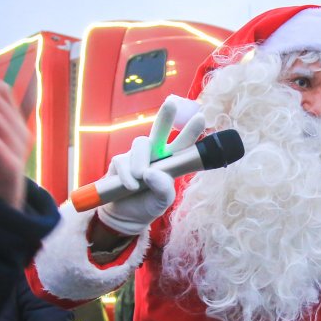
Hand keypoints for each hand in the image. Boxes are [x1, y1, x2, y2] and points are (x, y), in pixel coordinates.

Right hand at [96, 98, 204, 235]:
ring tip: (141, 177)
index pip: (182, 145)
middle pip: (160, 130)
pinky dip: (128, 175)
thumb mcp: (162, 200)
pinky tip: (131, 187)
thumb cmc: (148, 204)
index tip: (201, 118)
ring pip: (141, 144)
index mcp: (171, 161)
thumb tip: (151, 173)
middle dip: (166, 116)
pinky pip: (123, 162)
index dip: (191, 132)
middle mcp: (155, 154)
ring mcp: (136, 156)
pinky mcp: (119, 162)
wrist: (126, 217)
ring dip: (141, 159)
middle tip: (172, 103)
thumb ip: (163, 188)